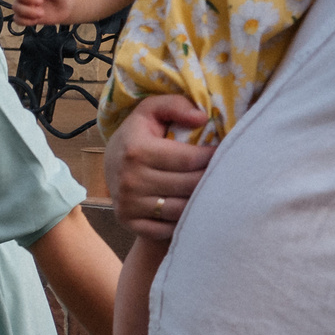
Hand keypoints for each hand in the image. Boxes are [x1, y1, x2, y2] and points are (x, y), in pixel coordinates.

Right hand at [104, 95, 212, 242]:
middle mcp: (130, 180)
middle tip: (222, 173)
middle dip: (210, 179)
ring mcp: (128, 204)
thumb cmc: (140, 135)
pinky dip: (182, 221)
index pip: (189, 159)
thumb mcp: (151, 110)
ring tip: (210, 190)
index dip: (212, 157)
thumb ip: (176, 105)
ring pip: (180, 209)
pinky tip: (190, 209)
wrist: (111, 165)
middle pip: (188, 185)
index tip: (223, 153)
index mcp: (137, 150)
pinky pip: (165, 229)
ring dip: (200, 201)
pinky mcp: (128, 221)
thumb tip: (202, 118)